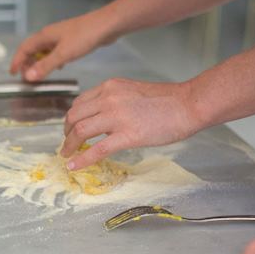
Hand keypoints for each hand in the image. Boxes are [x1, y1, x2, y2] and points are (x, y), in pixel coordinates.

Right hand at [9, 11, 118, 81]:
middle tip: (26, 78)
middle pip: (32, 49)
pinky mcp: (71, 40)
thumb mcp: (63, 54)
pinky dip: (52, 60)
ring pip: (44, 51)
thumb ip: (45, 66)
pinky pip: (56, 51)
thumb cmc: (85, 36)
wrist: (106, 25)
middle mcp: (50, 35)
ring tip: (39, 75)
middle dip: (27, 63)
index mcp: (44, 36)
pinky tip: (59, 67)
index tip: (13, 73)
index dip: (17, 61)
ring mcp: (61, 36)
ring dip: (39, 62)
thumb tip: (28, 76)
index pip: (24, 49)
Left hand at [60, 78, 199, 169]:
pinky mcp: (127, 136)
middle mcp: (108, 98)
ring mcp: (116, 117)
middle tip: (67, 143)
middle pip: (74, 116)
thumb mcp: (133, 91)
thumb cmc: (168, 100)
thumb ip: (116, 100)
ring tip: (67, 155)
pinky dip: (81, 159)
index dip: (71, 118)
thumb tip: (104, 117)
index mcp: (110, 87)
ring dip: (69, 145)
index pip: (80, 102)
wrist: (188, 104)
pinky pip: (96, 150)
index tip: (71, 128)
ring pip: (80, 131)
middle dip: (66, 132)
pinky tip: (73, 166)